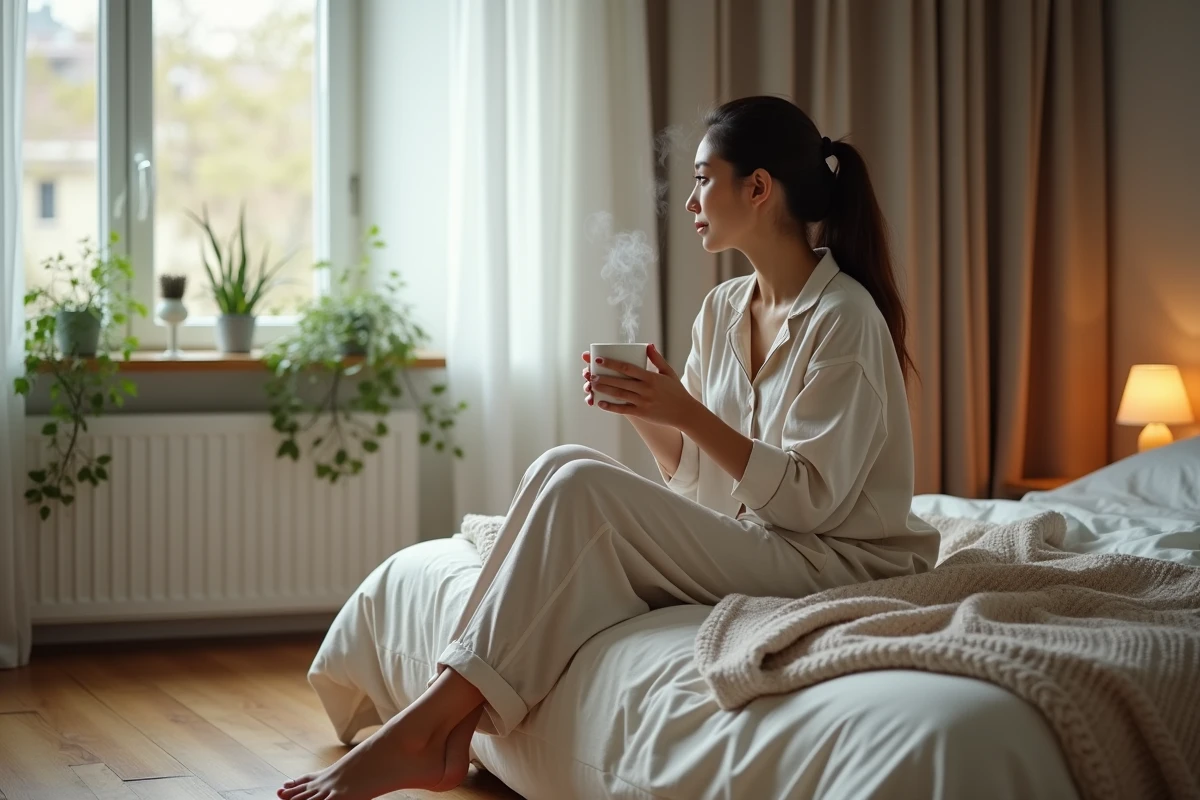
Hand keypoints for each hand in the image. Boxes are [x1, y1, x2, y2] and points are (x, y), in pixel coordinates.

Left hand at [583, 344, 698, 427]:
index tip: (599, 360)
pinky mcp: (642, 413)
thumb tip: (648, 345)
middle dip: (603, 377)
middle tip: (589, 373)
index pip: (627, 368)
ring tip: (592, 385)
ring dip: (604, 389)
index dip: (612, 363)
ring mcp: (643, 402)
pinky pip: (623, 409)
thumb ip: (657, 359)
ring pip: (619, 395)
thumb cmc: (676, 390)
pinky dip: (611, 407)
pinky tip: (600, 403)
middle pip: (620, 381)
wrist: (684, 412)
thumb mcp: (668, 372)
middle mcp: (645, 389)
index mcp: (651, 377)